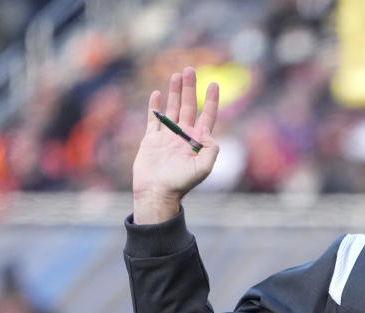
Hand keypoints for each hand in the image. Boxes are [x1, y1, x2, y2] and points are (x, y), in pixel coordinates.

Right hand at [132, 66, 219, 223]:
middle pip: (189, 106)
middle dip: (190, 88)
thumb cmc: (181, 183)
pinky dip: (155, 106)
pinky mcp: (151, 139)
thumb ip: (211, 149)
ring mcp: (167, 136)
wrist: (157, 192)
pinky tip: (157, 94)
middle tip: (190, 69)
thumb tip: (210, 133)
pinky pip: (153, 118)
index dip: (211, 100)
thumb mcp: (203, 168)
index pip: (208, 116)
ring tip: (176, 75)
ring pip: (172, 108)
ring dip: (175, 92)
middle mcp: (183, 136)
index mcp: (198, 141)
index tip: (213, 83)